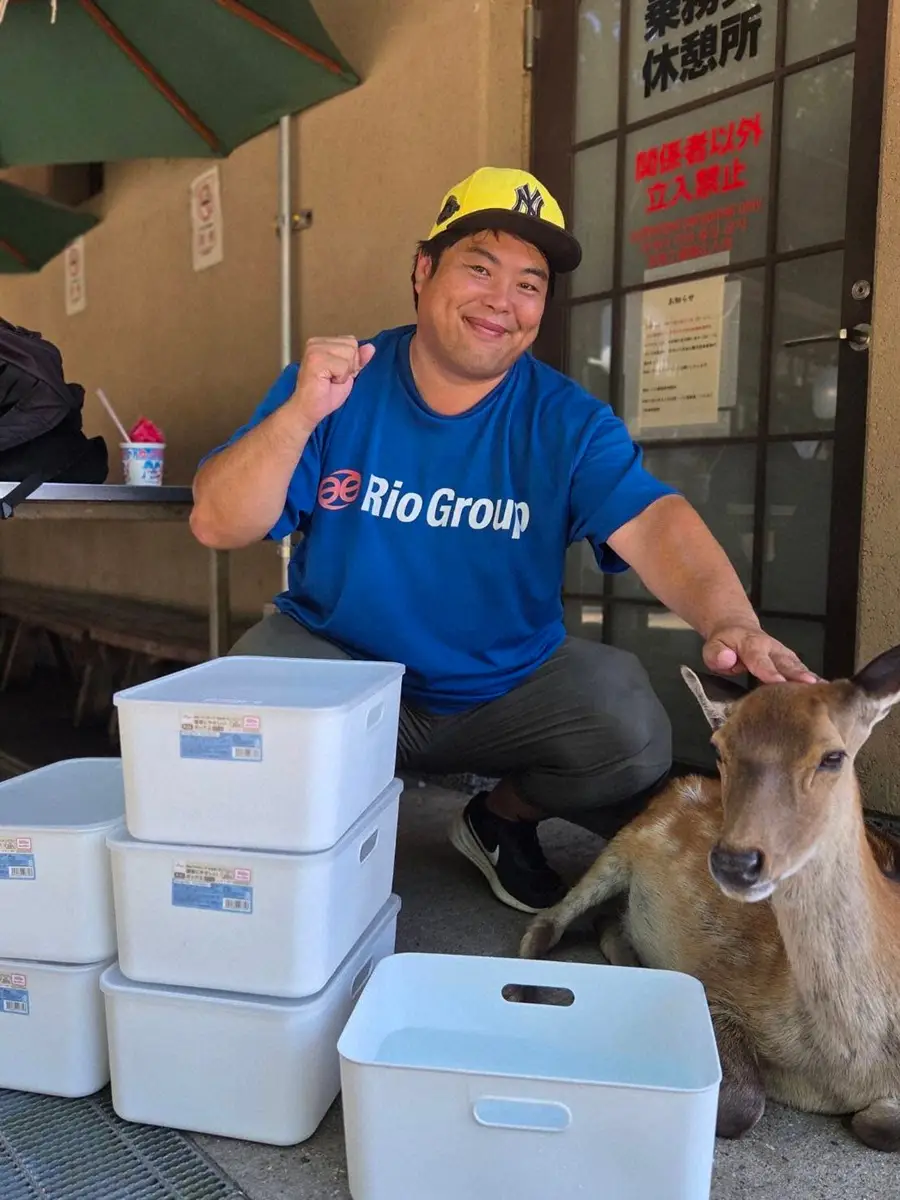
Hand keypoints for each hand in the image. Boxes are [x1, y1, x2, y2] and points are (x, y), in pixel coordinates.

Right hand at [289, 336, 374, 431]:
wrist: (308, 410)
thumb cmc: (325, 394)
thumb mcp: (348, 374)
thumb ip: (358, 360)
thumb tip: (371, 347)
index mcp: (322, 342)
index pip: (351, 341)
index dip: (351, 361)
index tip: (336, 373)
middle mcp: (316, 342)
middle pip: (352, 345)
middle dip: (349, 366)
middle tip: (333, 378)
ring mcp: (315, 350)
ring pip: (349, 354)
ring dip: (344, 373)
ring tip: (330, 380)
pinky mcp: (315, 360)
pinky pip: (343, 365)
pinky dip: (340, 378)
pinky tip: (327, 382)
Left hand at [703, 623, 818, 684]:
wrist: (738, 629)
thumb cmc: (726, 643)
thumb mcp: (712, 646)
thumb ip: (717, 654)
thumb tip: (727, 659)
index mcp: (752, 645)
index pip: (760, 660)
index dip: (769, 672)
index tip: (779, 682)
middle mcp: (772, 649)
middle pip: (786, 663)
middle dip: (798, 674)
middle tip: (811, 686)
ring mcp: (783, 655)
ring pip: (798, 666)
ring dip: (809, 678)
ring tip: (823, 691)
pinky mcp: (790, 661)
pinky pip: (802, 671)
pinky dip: (813, 681)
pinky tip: (824, 692)